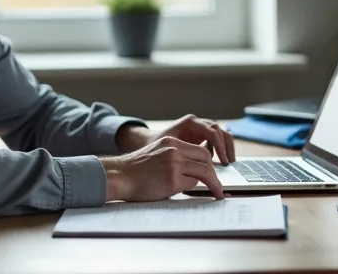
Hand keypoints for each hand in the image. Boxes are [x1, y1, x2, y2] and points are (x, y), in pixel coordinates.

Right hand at [100, 136, 224, 201]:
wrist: (119, 176)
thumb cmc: (136, 170)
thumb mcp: (157, 154)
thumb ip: (175, 157)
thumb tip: (194, 170)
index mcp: (171, 142)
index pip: (198, 149)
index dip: (208, 162)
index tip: (213, 171)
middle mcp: (174, 150)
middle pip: (205, 157)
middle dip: (215, 172)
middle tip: (218, 184)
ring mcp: (173, 164)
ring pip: (204, 171)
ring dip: (214, 184)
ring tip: (218, 193)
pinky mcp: (172, 179)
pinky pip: (192, 184)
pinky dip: (198, 190)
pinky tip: (203, 195)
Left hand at [151, 114, 235, 165]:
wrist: (149, 141)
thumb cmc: (155, 145)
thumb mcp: (168, 148)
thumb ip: (183, 155)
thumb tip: (197, 168)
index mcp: (189, 123)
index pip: (211, 131)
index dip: (219, 146)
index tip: (222, 161)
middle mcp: (196, 123)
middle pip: (219, 130)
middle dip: (225, 147)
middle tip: (227, 163)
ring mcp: (200, 128)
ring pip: (220, 133)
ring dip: (226, 147)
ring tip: (228, 162)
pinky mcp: (201, 135)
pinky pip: (217, 139)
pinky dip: (221, 148)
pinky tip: (221, 161)